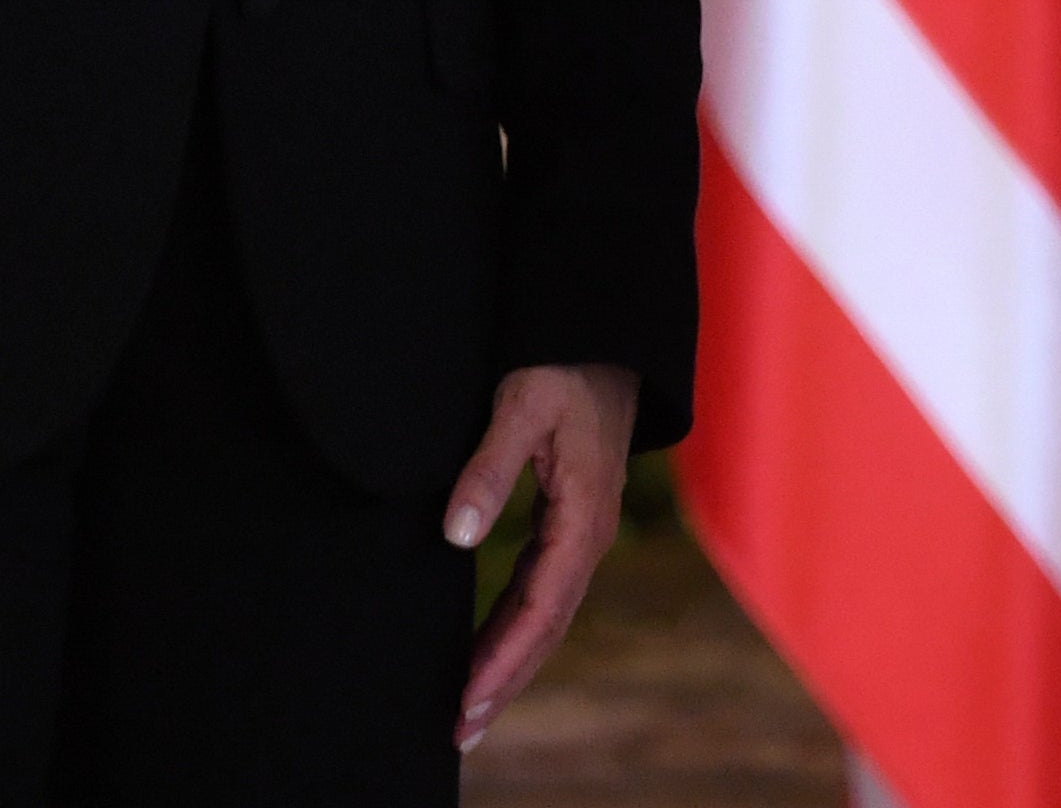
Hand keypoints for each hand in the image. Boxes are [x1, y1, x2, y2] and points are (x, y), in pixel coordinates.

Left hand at [444, 356, 636, 748]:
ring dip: (509, 661)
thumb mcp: (522, 405)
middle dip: (504, 681)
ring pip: (545, 614)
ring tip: (467, 708)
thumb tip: (455, 536)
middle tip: (459, 730)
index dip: (503, 660)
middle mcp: (589, 533)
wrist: (604, 329)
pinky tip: (488, 648)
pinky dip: (515, 627)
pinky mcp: (570, 519)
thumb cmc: (564, 362)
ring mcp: (582, 528)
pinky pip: (542, 589)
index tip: (466, 700)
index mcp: (583, 516)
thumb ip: (488, 468)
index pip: (541, 608)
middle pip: (546, 626)